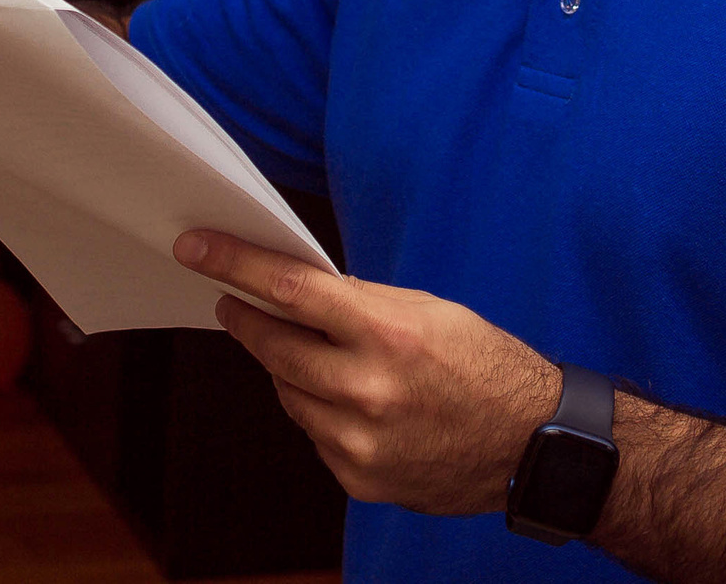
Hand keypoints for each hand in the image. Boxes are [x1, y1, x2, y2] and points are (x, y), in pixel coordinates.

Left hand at [174, 229, 559, 514]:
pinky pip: (313, 433)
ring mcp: (360, 440)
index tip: (197, 249)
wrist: (528, 444)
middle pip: (275, 347)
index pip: (293, 290)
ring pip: (288, 393)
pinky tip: (344, 399)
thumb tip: (301, 290)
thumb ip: (362, 302)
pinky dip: (318, 410)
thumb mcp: (430, 311)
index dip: (236, 265)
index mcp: (389, 334)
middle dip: (248, 319)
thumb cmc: (485, 366)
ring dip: (286, 368)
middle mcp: (368, 390)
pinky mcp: (359, 477)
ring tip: (306, 351)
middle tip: (233, 302)